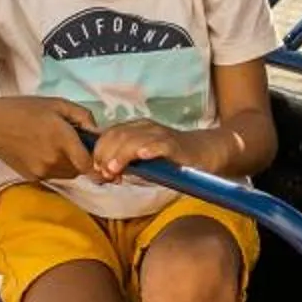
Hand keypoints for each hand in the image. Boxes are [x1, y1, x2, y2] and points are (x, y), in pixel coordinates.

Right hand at [0, 95, 98, 182]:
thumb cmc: (25, 110)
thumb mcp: (58, 104)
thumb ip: (83, 116)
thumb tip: (98, 132)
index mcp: (62, 138)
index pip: (88, 163)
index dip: (98, 164)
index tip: (103, 161)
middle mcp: (54, 158)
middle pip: (80, 169)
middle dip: (83, 159)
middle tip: (75, 143)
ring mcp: (43, 170)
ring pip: (68, 174)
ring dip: (70, 164)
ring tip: (57, 145)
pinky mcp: (34, 177)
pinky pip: (54, 175)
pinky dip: (55, 166)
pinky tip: (43, 151)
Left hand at [88, 120, 206, 181]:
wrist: (204, 152)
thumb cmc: (171, 159)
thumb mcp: (144, 160)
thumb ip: (126, 163)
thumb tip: (106, 173)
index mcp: (135, 129)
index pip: (109, 134)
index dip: (99, 151)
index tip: (96, 169)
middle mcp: (145, 128)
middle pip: (117, 135)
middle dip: (106, 155)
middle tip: (104, 173)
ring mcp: (160, 134)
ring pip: (134, 139)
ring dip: (121, 155)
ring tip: (114, 170)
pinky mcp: (175, 144)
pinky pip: (159, 144)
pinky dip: (149, 149)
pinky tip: (142, 156)